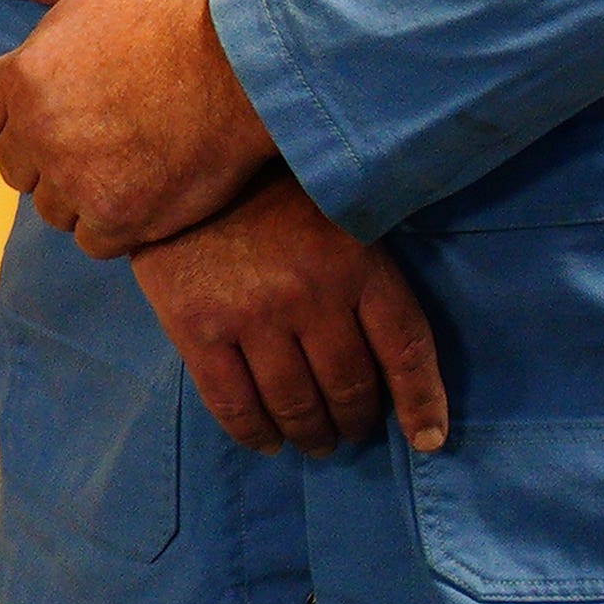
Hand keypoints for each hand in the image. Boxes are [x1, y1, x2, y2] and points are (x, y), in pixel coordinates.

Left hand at [0, 0, 273, 255]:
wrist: (248, 71)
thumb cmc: (172, 19)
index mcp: (21, 78)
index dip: (11, 115)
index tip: (51, 108)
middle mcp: (40, 134)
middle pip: (14, 166)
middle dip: (45, 154)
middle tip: (96, 134)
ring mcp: (78, 181)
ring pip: (50, 207)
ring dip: (77, 192)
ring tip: (121, 162)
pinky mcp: (120, 218)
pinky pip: (90, 240)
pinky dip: (111, 225)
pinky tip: (140, 193)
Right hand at [133, 174, 449, 456]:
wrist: (176, 162)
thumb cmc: (268, 195)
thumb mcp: (336, 218)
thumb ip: (365, 279)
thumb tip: (396, 363)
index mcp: (356, 264)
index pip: (405, 349)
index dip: (421, 402)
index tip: (427, 439)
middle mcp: (309, 295)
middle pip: (349, 386)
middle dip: (355, 421)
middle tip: (352, 431)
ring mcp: (251, 315)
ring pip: (294, 404)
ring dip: (310, 434)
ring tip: (314, 441)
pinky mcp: (196, 329)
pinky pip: (232, 403)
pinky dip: (254, 433)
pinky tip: (266, 441)